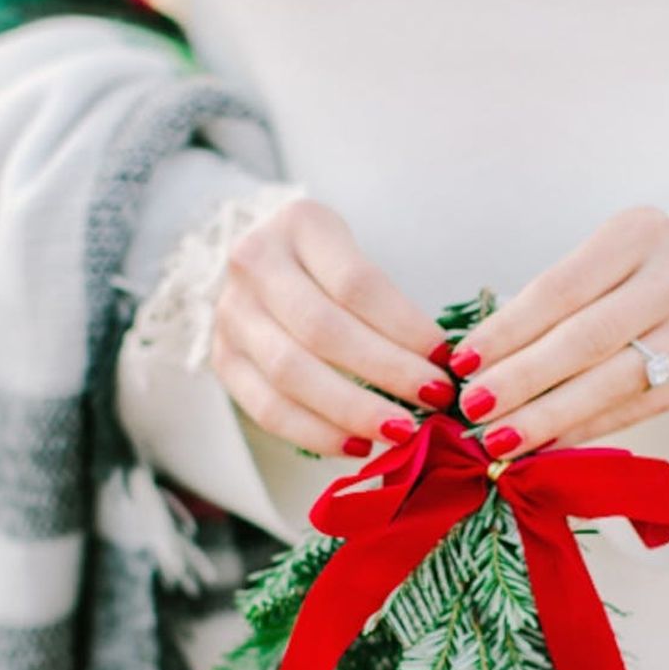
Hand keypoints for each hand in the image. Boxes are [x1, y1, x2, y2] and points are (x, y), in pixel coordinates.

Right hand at [210, 196, 453, 457]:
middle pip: (324, 330)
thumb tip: (441, 369)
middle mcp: (254, 265)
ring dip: (353, 410)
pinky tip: (358, 444)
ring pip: (292, 374)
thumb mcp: (355, 256)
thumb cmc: (325, 266)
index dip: (406, 328)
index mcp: (299, 225)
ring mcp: (231, 314)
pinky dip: (317, 433)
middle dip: (387, 372)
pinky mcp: (223, 360)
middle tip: (435, 401)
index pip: (358, 284)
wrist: (257, 264)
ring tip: (401, 431)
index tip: (446, 360)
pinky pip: (268, 410)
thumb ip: (388, 305)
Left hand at [446, 207, 668, 458]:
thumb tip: (481, 360)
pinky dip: (584, 431)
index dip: (507, 330)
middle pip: (584, 339)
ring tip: (499, 439)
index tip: (463, 362)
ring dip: (547, 416)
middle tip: (473, 410)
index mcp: (638, 235)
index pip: (559, 289)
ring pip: (610, 382)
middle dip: (521, 380)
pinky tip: (545, 447)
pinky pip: (634, 409)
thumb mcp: (611, 259)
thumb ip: (557, 302)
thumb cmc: (652, 272)